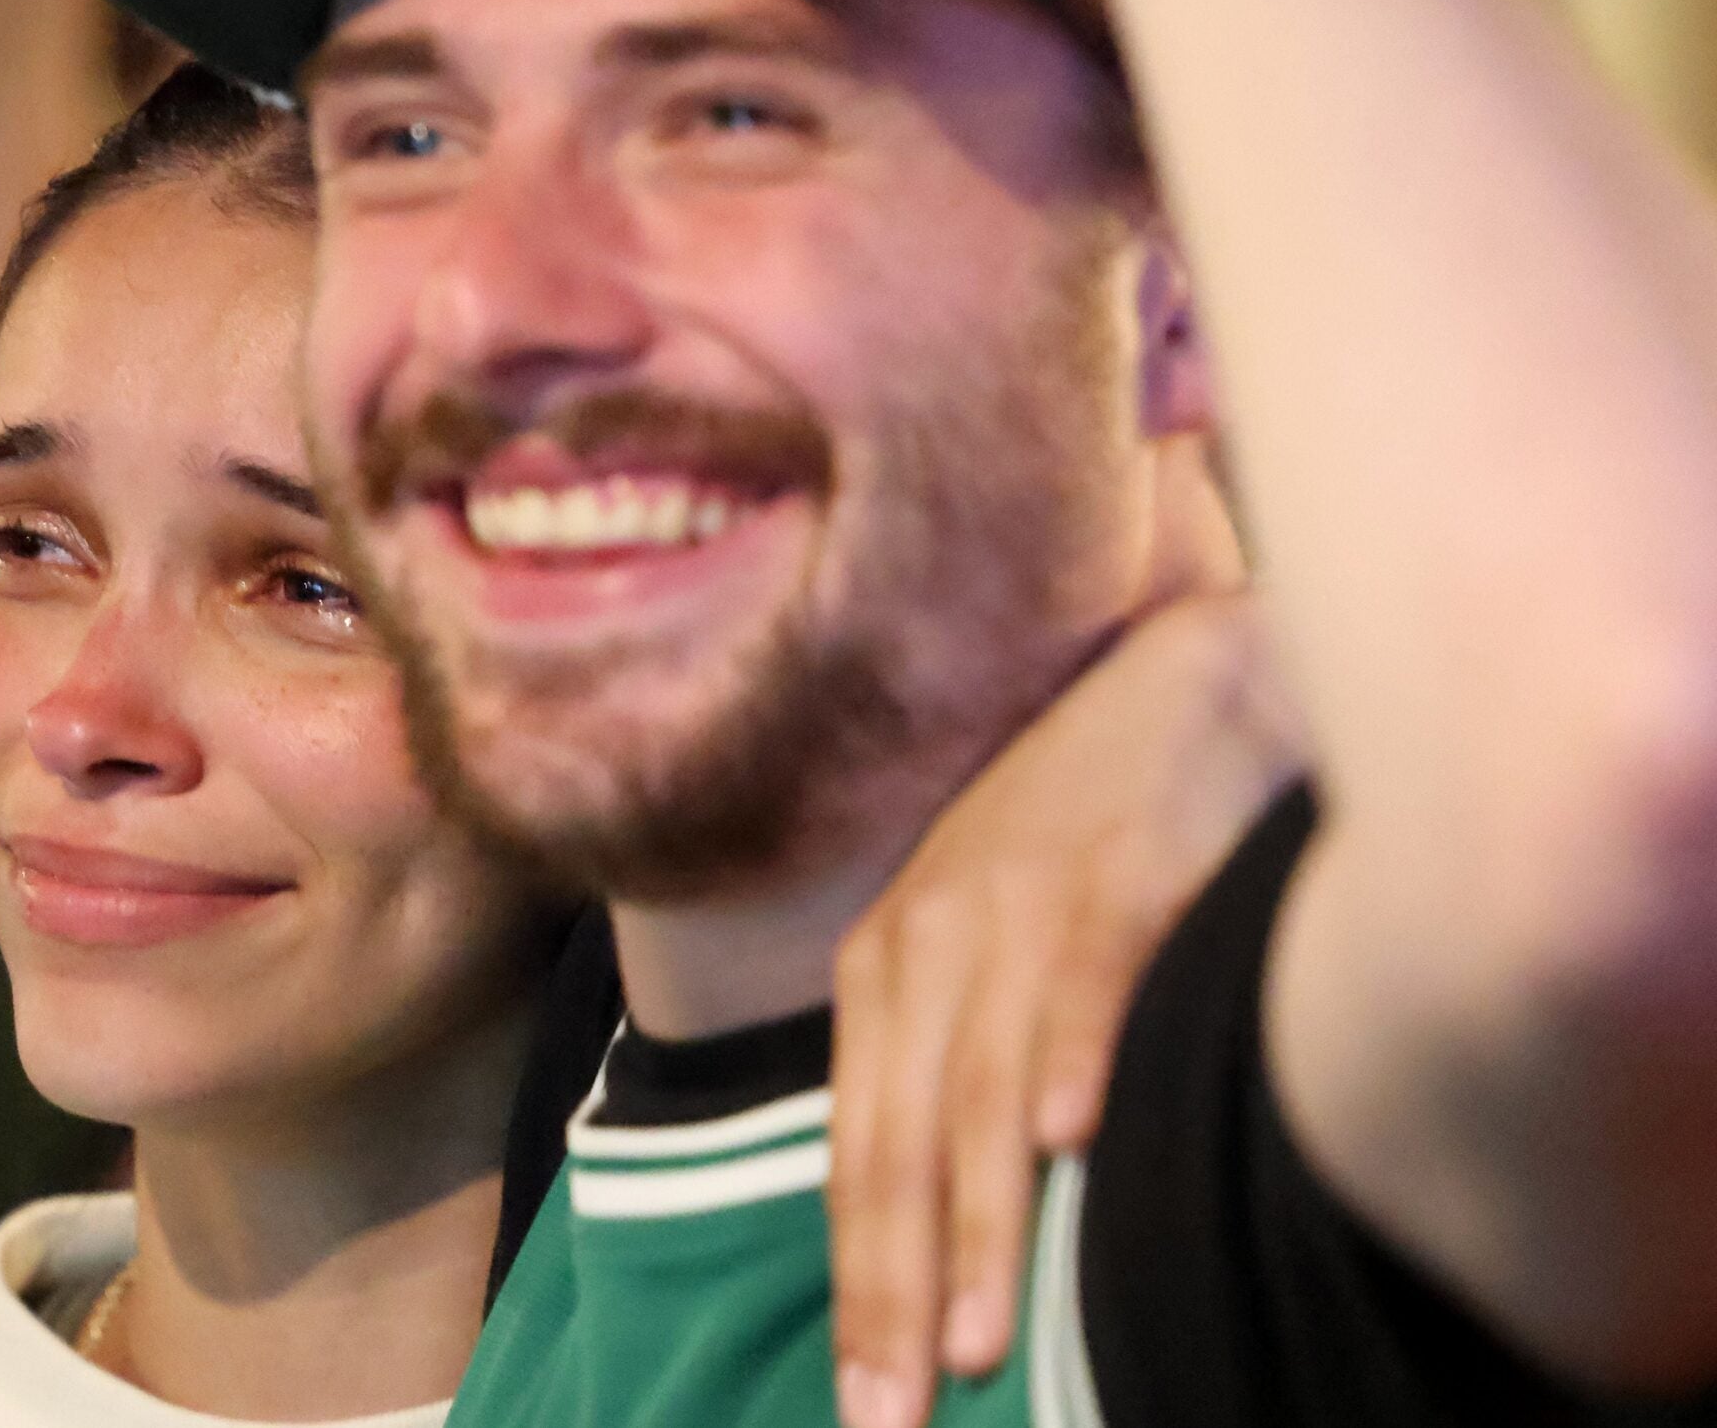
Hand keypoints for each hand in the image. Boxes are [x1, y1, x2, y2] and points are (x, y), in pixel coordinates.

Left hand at [826, 591, 1303, 1427]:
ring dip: (981, 1217)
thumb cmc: (1086, 839)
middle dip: (894, 1287)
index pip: (860, 1150)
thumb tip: (965, 1230)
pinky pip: (1093, 975)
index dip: (858, 1281)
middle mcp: (932, 939)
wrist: (1178, 681)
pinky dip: (1079, 1055)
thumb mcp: (992, 949)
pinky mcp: (1122, 867)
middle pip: (901, 1139)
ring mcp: (1022, 903)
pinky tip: (1073, 1140)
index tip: (865, 1401)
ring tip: (973, 1340)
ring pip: (985, 1084)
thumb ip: (965, 1068)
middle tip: (894, 1416)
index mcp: (888, 970)